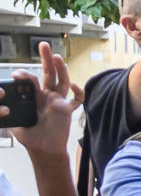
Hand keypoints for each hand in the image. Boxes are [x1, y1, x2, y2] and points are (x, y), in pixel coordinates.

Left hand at [7, 43, 77, 163]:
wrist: (42, 150)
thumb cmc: (30, 136)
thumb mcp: (15, 121)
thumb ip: (11, 111)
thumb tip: (3, 102)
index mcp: (34, 97)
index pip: (31, 80)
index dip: (25, 75)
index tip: (17, 74)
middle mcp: (47, 96)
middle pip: (49, 73)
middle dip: (46, 59)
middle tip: (43, 45)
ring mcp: (58, 102)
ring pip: (62, 82)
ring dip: (60, 69)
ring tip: (56, 57)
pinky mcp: (66, 110)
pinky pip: (77, 100)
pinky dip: (78, 93)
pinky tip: (75, 85)